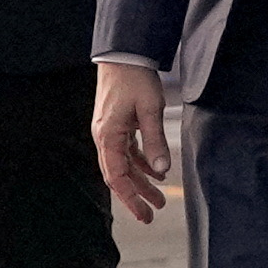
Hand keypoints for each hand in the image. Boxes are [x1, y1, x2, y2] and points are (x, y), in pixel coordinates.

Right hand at [94, 60, 175, 222]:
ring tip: (158, 198)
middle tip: (151, 215)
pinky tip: (157, 170)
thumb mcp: (150, 110)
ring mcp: (110, 131)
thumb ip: (155, 141)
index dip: (130, 198)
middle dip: (136, 195)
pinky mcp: (117, 124)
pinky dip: (141, 162)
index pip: (117, 176)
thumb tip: (162, 169)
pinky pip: (127, 151)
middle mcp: (105, 137)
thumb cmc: (135, 78)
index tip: (144, 214)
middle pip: (119, 175)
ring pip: (124, 164)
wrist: (124, 52)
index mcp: (108, 136)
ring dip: (141, 181)